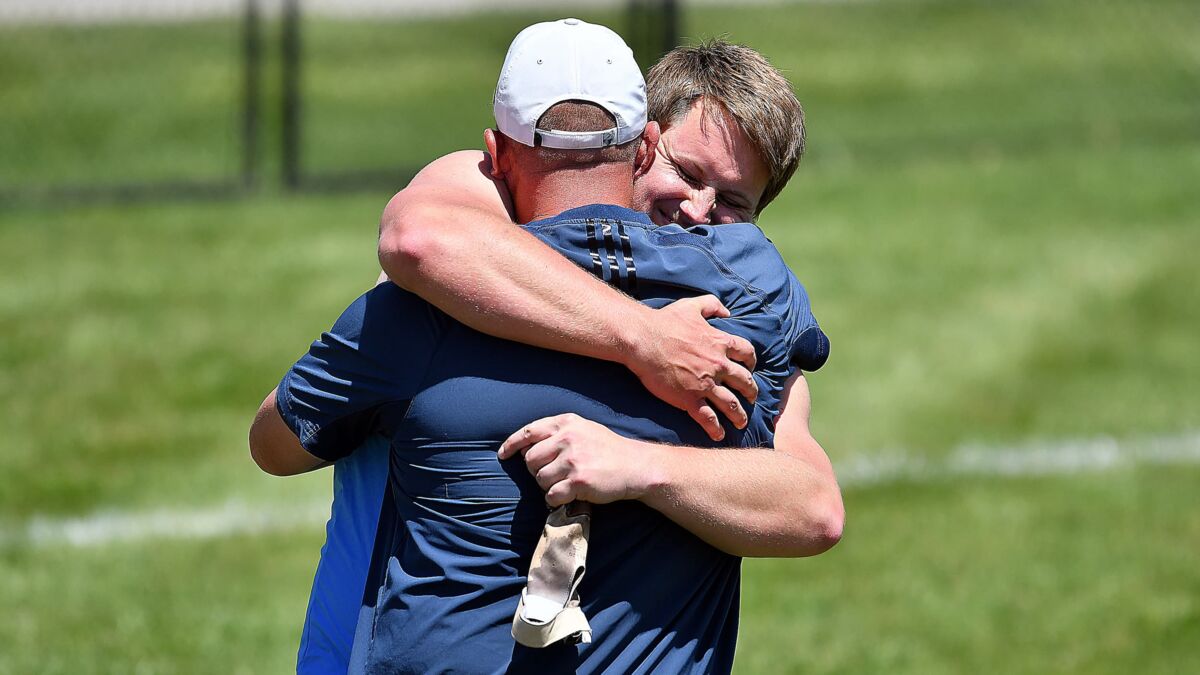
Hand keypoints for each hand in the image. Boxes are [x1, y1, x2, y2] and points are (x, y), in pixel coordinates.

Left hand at [498, 414, 650, 506]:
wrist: (636, 466)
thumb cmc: (608, 449)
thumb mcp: (584, 429)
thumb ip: (558, 433)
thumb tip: (526, 445)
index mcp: (566, 423)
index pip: (528, 432)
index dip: (512, 444)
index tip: (504, 455)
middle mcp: (567, 438)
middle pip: (530, 459)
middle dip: (537, 471)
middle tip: (553, 475)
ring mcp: (573, 459)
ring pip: (539, 479)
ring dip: (548, 486)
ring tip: (566, 484)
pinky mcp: (579, 481)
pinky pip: (551, 495)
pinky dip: (556, 499)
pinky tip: (569, 496)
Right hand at [626, 295, 757, 441]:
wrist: (644, 340)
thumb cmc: (665, 322)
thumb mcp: (691, 306)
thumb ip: (712, 305)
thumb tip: (727, 311)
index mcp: (720, 343)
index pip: (747, 353)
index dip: (751, 362)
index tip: (750, 368)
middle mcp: (718, 365)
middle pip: (745, 381)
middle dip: (751, 392)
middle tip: (752, 399)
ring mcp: (705, 384)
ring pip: (731, 404)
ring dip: (738, 415)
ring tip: (741, 422)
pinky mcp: (690, 399)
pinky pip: (708, 418)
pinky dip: (715, 428)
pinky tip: (719, 436)